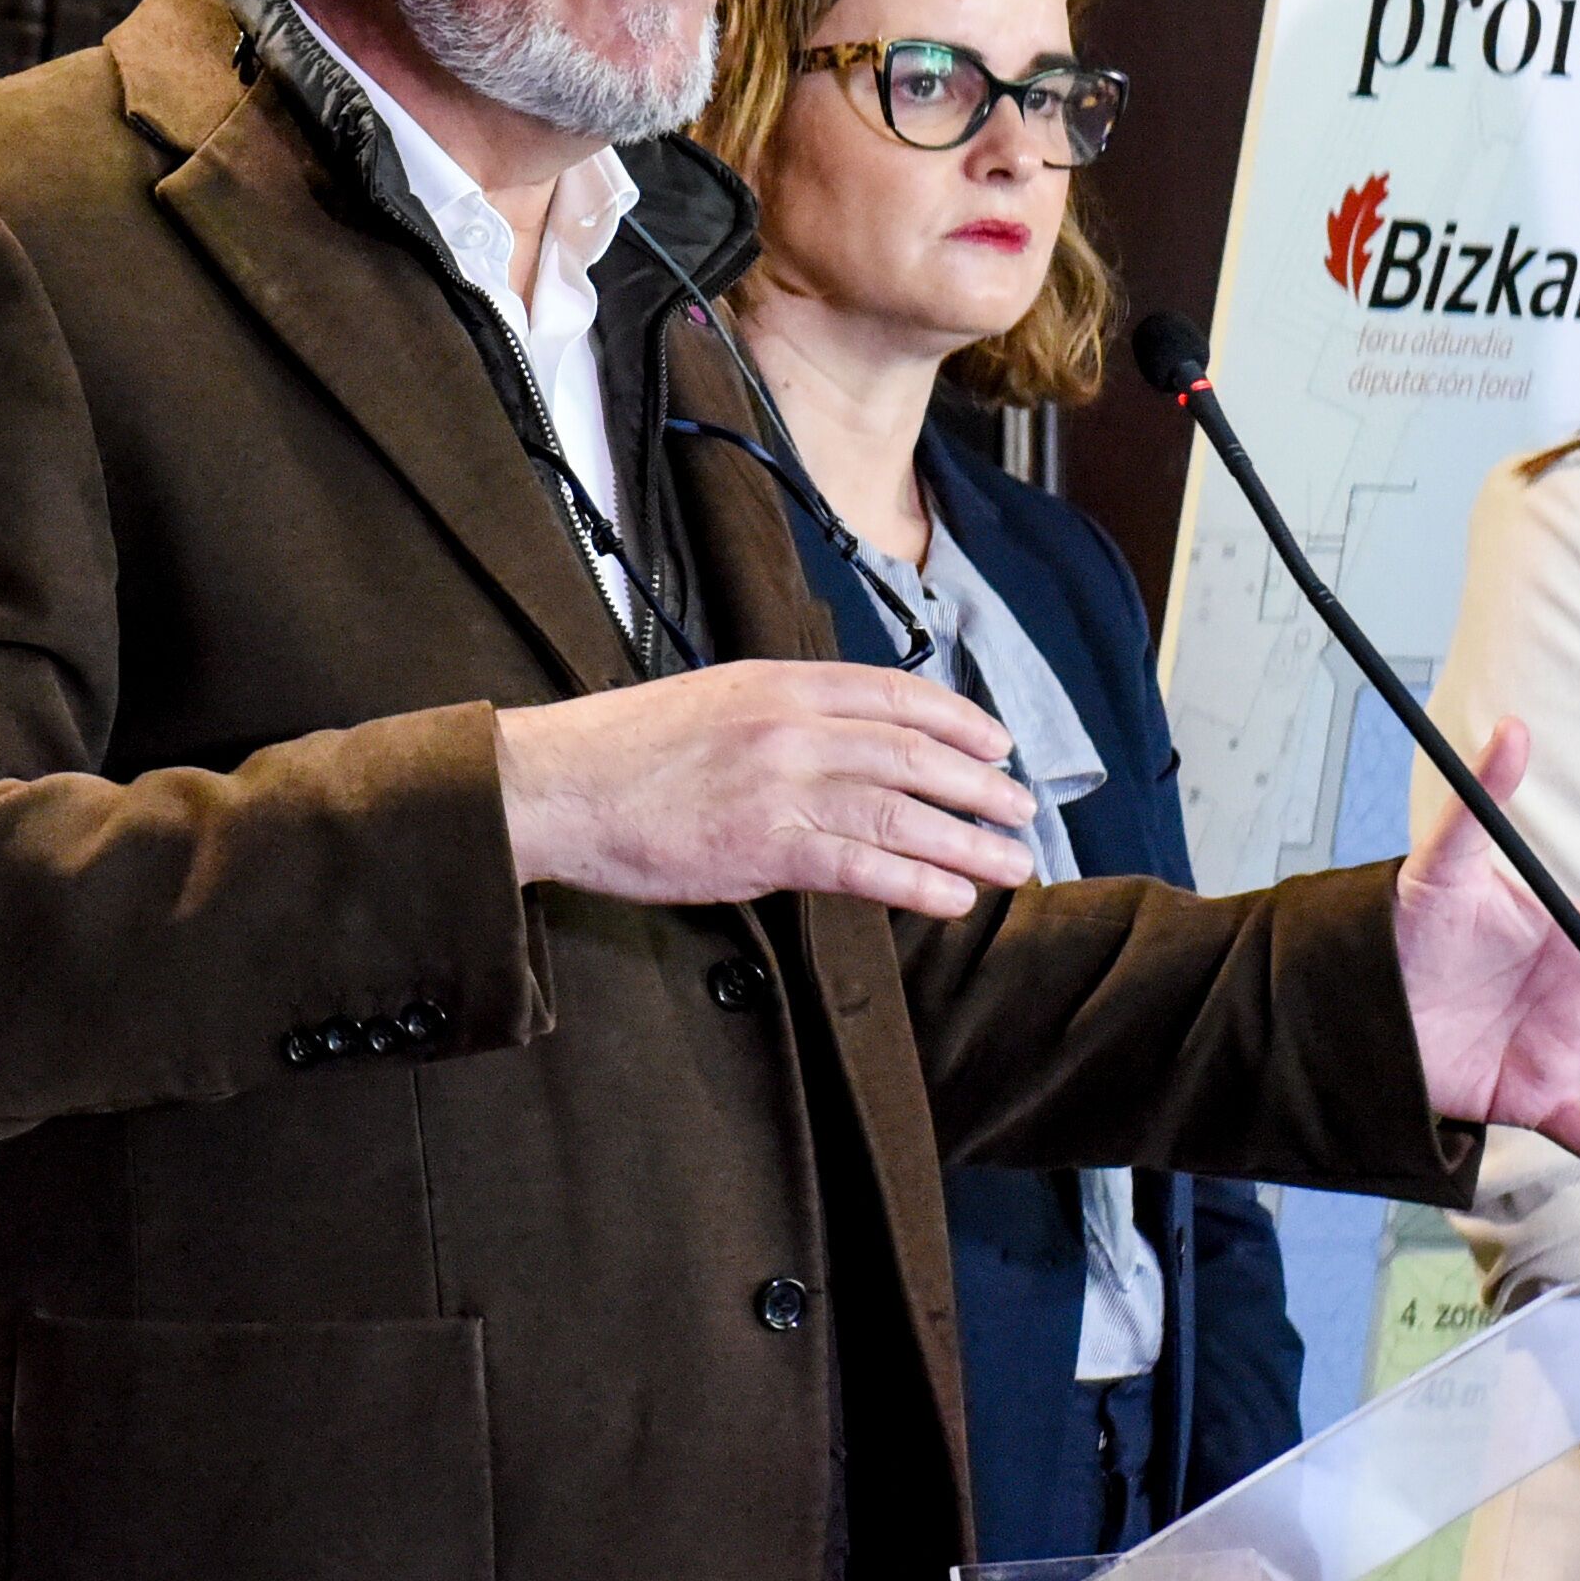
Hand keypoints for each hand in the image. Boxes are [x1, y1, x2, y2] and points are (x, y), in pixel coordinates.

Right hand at [493, 661, 1031, 914]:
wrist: (558, 784)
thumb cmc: (623, 751)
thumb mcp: (712, 702)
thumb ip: (779, 715)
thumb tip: (840, 742)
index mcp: (778, 681)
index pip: (894, 694)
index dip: (957, 722)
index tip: (996, 745)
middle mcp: (791, 725)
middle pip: (914, 753)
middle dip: (980, 785)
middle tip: (1022, 810)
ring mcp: (780, 785)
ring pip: (902, 811)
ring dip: (968, 840)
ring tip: (1011, 863)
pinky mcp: (764, 846)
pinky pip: (862, 865)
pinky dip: (918, 883)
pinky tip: (953, 899)